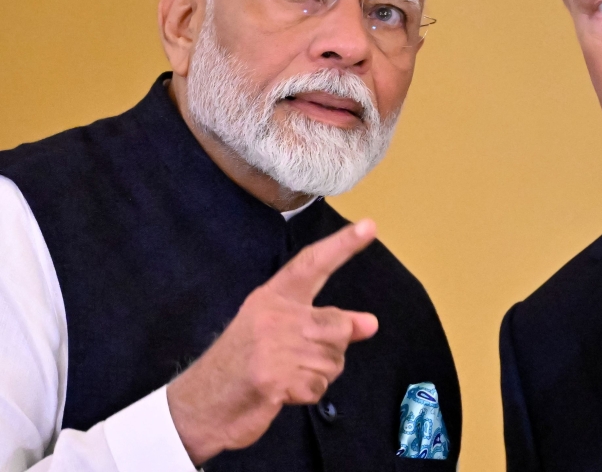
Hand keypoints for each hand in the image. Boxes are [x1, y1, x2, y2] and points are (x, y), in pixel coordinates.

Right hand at [166, 220, 379, 464]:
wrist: (201, 405)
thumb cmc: (242, 365)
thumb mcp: (280, 334)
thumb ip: (324, 325)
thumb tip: (371, 324)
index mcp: (272, 297)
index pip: (312, 264)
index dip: (342, 245)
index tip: (369, 226)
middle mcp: (274, 315)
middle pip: (338, 326)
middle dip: (331, 349)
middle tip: (298, 361)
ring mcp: (272, 347)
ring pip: (333, 360)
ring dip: (318, 375)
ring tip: (286, 375)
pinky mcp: (272, 378)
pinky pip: (318, 387)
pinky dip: (306, 395)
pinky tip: (282, 393)